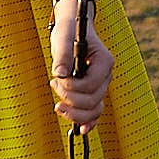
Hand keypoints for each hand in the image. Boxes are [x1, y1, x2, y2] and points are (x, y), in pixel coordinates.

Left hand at [49, 6, 113, 130]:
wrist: (72, 29)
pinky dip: (88, 122)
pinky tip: (80, 130)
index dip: (72, 87)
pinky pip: (94, 112)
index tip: (57, 79)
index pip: (91, 85)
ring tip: (58, 106)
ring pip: (95, 110)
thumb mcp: (64, 37)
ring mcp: (100, 86)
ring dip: (75, 114)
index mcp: (104, 61)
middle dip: (70, 99)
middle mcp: (105, 76)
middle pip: (93, 100)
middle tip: (53, 84)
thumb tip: (59, 73)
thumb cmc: (69, 30)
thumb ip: (63, 55)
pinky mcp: (92, 92)